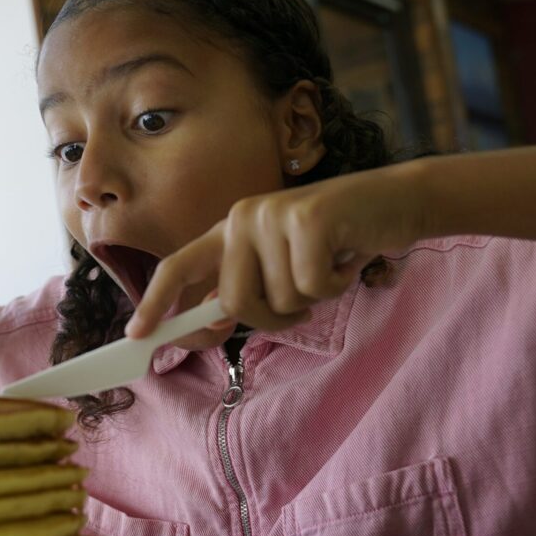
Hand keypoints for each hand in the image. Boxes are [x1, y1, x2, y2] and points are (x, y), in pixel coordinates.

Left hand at [127, 163, 427, 338]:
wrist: (397, 200)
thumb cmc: (338, 242)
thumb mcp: (284, 266)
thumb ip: (246, 289)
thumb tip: (206, 323)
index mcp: (229, 231)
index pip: (178, 266)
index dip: (155, 302)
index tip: (138, 335)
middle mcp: (242, 218)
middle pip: (234, 302)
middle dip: (272, 318)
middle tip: (304, 304)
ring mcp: (272, 215)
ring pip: (279, 301)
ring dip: (313, 300)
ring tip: (330, 265)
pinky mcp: (308, 220)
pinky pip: (313, 288)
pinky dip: (337, 285)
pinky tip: (347, 258)